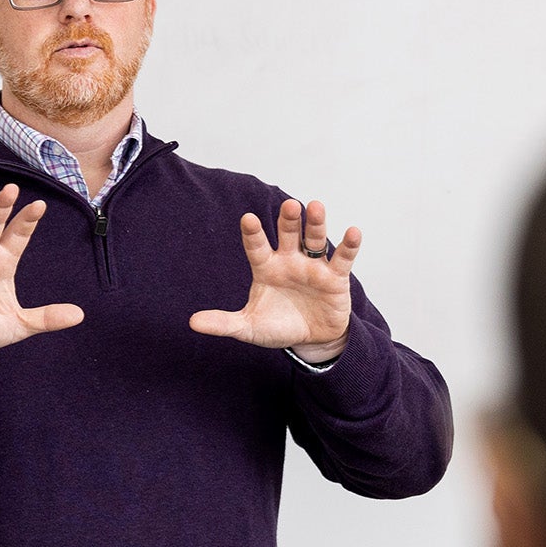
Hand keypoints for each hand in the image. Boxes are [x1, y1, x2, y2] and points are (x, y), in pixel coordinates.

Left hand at [189, 199, 360, 361]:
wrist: (310, 341)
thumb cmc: (278, 327)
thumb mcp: (249, 328)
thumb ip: (224, 323)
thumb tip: (192, 323)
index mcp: (266, 267)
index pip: (257, 246)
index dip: (253, 233)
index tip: (247, 218)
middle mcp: (289, 260)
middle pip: (288, 234)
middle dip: (289, 220)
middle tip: (289, 206)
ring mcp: (313, 266)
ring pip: (314, 240)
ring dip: (316, 224)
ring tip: (316, 207)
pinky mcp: (335, 277)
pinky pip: (342, 258)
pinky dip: (348, 245)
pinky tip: (353, 231)